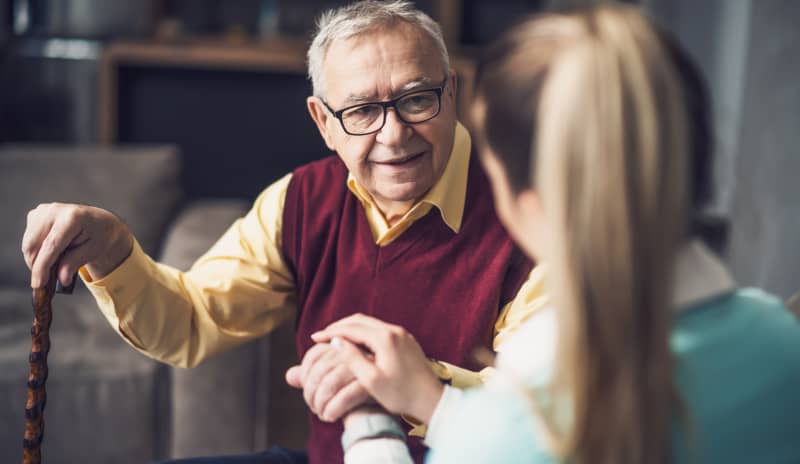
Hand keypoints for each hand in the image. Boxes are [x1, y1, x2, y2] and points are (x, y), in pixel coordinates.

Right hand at [22, 202, 132, 287]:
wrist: (98, 221)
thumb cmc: (98, 235)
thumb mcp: (93, 251)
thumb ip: (75, 263)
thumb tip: (61, 279)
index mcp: (72, 217)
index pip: (50, 246)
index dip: (42, 267)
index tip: (38, 284)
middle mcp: (54, 210)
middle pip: (33, 245)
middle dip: (37, 266)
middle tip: (48, 280)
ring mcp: (43, 211)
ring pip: (28, 244)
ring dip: (36, 260)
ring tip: (54, 264)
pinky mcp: (36, 214)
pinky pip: (29, 240)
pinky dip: (36, 251)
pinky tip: (51, 253)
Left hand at [285, 342, 372, 421]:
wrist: (381, 408)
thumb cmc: (354, 393)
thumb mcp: (331, 382)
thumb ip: (311, 377)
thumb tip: (290, 376)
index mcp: (342, 344)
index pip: (313, 355)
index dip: (305, 376)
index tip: (307, 393)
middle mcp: (353, 349)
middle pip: (320, 370)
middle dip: (311, 393)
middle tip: (313, 407)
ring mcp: (363, 364)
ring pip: (330, 383)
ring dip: (320, 403)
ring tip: (321, 414)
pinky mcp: (371, 383)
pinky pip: (344, 396)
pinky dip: (332, 409)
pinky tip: (330, 417)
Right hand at [312, 313, 443, 423]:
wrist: (431, 399)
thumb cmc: (401, 394)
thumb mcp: (371, 380)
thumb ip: (352, 359)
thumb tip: (336, 342)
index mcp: (385, 338)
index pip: (351, 328)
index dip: (330, 332)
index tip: (314, 338)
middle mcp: (394, 331)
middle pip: (360, 320)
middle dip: (339, 326)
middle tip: (321, 335)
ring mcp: (402, 334)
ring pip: (370, 324)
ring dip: (351, 329)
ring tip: (335, 339)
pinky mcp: (406, 340)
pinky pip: (379, 330)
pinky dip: (363, 333)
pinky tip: (356, 344)